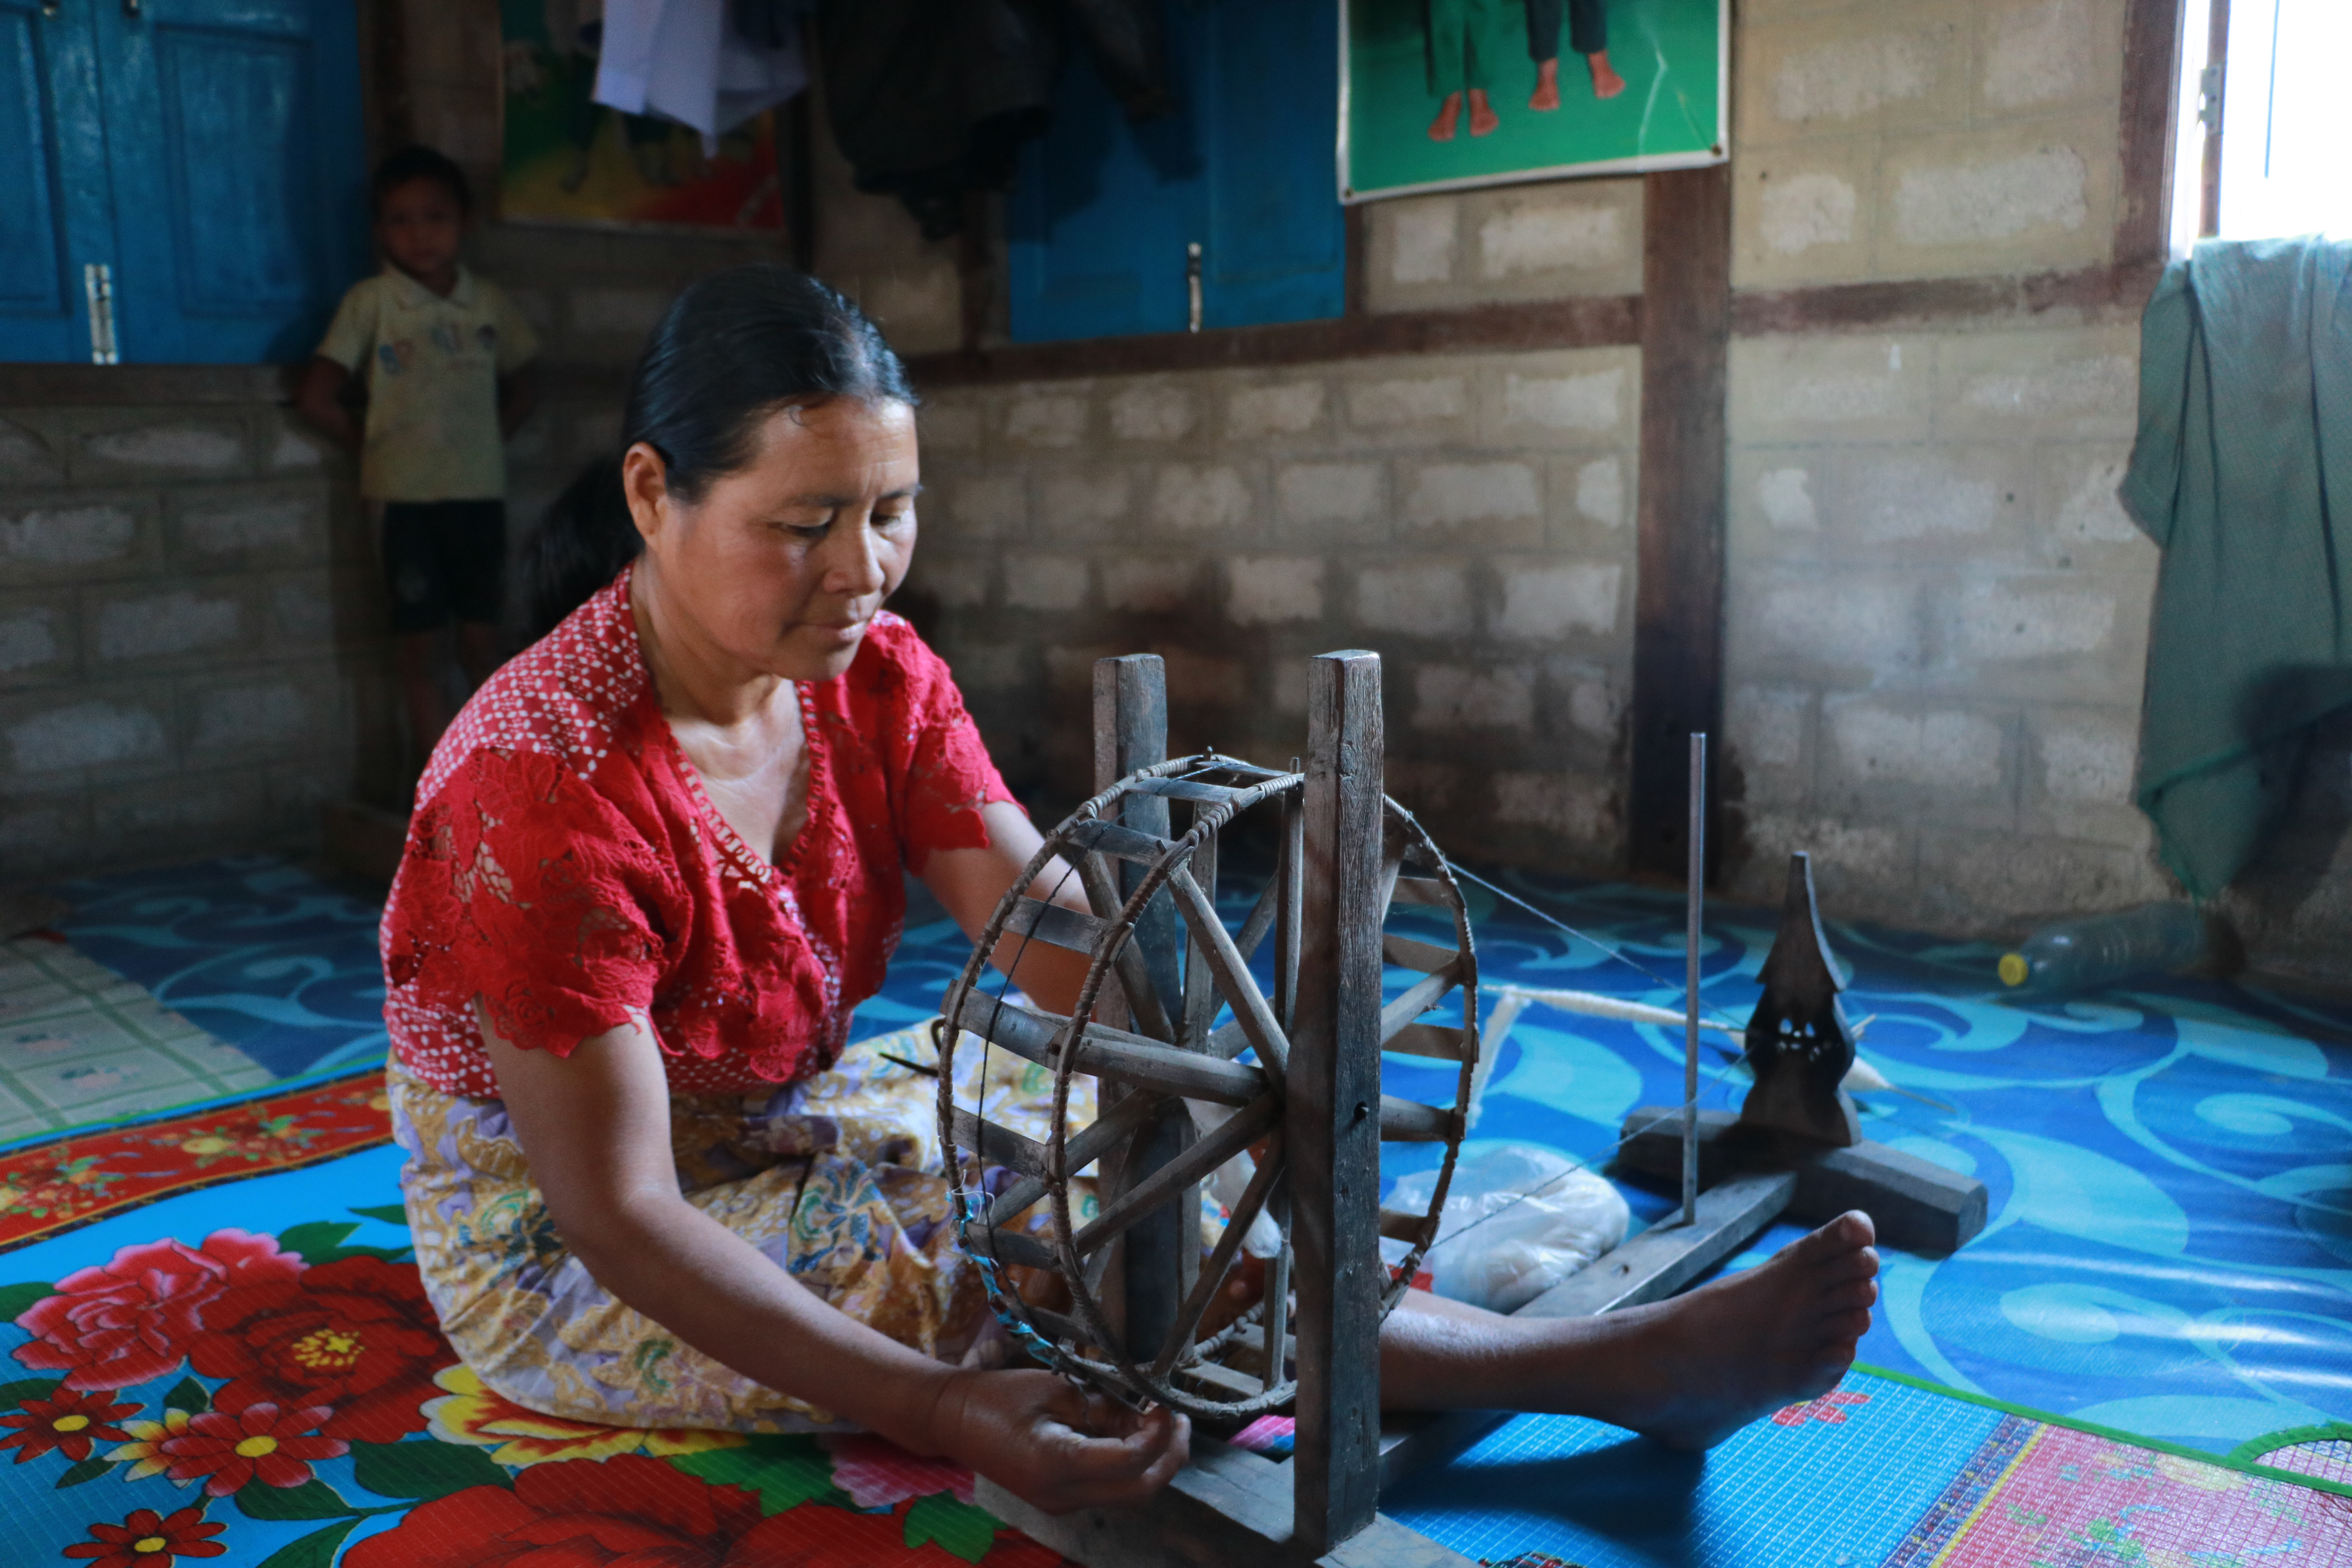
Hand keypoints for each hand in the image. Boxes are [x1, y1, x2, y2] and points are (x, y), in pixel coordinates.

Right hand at [931, 1368, 1189, 1515]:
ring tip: (1157, 1421)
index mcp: (1057, 1464)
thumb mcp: (1057, 1390)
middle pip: (1140, 1491)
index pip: (1131, 1462)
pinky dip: (1129, 1464)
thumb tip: (1148, 1414)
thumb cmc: (999, 1396)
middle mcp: (1063, 1496)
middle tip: (1179, 1420)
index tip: (1167, 1404)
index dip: (1159, 1434)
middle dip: (1169, 1457)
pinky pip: (1108, 1488)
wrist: (954, 1420)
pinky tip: (1129, 1432)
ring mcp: (1062, 1503)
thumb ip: (1105, 1407)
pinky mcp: (1061, 1499)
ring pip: (1128, 1494)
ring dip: (1152, 1461)